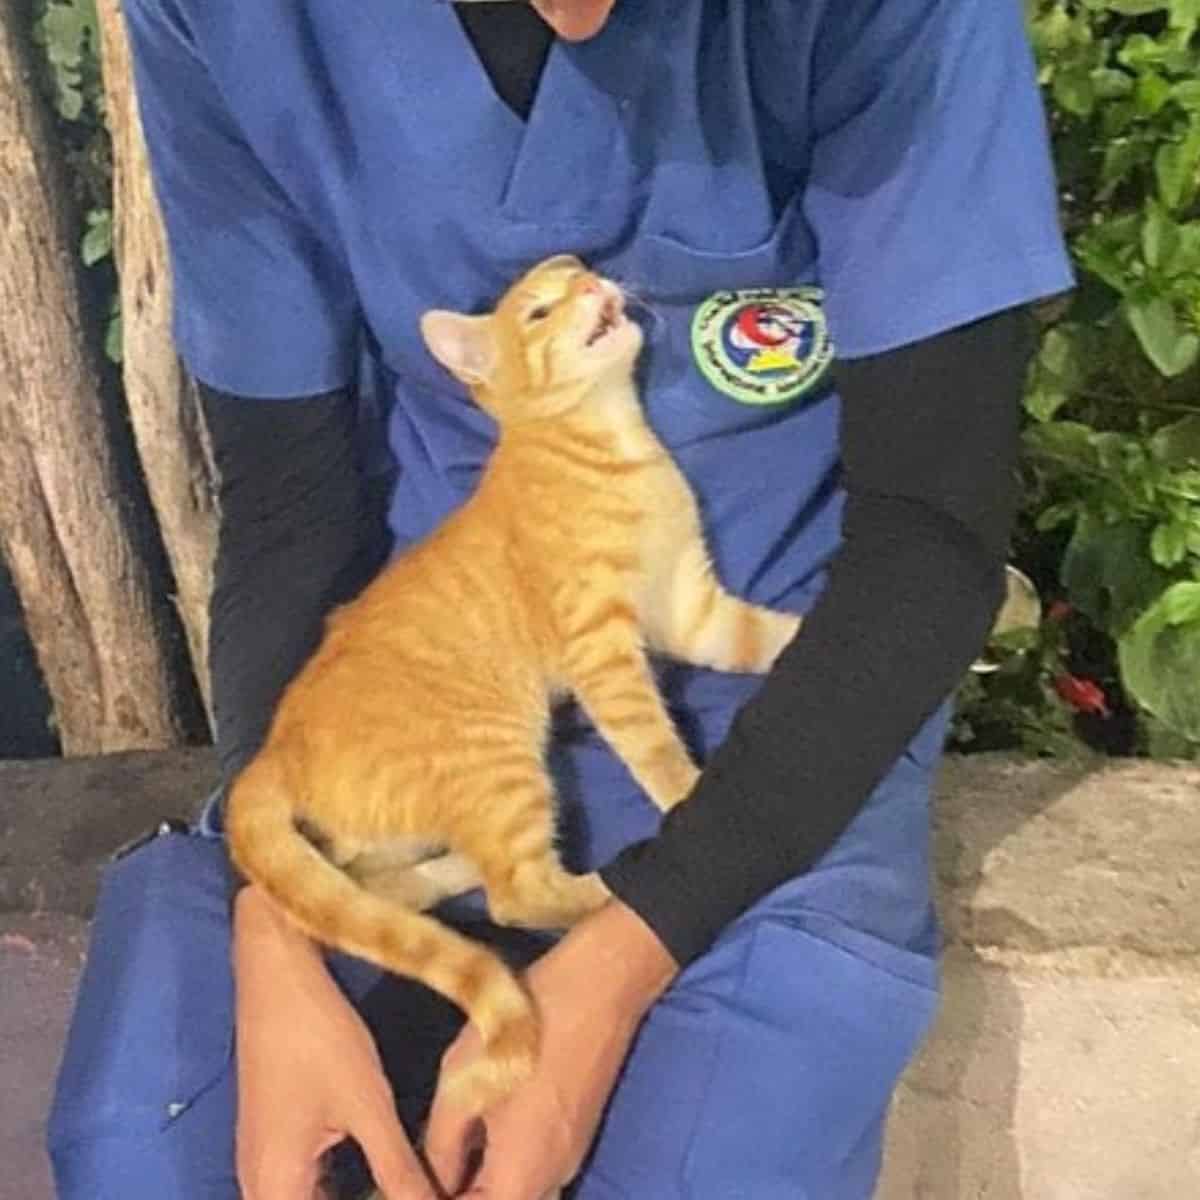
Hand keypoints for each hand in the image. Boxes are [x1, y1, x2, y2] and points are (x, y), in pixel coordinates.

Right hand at [232, 886, 437, 1199]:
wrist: (276, 977)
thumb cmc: (318, 1037)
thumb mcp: (367, 1105)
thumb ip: (398, 1170)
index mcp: (273, 1189)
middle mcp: (257, 1186)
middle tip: (414, 1195)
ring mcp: (261, 1162)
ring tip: (403, 1190)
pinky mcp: (273, 1139)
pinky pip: (301, 1187)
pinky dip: (337, 1191)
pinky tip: (378, 1180)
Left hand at [423, 900, 676, 1198]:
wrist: (596, 989)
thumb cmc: (523, 1033)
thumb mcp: (460, 1085)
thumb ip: (440, 1146)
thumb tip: (437, 1175)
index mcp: (520, 1181)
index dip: (441, 1199)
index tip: (422, 1179)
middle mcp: (552, 1179)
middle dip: (464, 1189)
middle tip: (432, 1161)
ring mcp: (570, 1154)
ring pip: (519, 1185)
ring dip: (485, 1175)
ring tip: (451, 1144)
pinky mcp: (578, 1128)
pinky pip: (536, 1163)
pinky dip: (507, 1156)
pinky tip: (486, 1120)